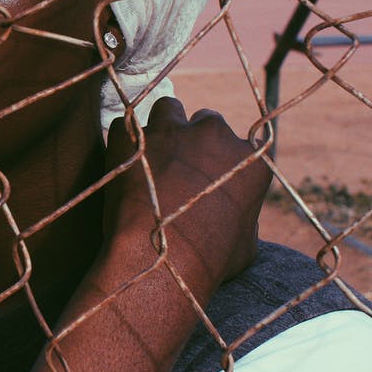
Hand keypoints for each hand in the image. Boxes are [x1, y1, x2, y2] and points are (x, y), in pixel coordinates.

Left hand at [20, 98, 268, 371]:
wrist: (159, 262)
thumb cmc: (208, 262)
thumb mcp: (245, 244)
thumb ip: (244, 215)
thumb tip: (239, 216)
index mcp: (249, 157)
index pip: (236, 142)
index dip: (219, 157)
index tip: (207, 172)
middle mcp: (213, 132)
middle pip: (204, 120)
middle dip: (192, 138)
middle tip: (176, 166)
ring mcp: (170, 129)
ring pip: (167, 108)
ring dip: (161, 126)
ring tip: (150, 153)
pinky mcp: (130, 136)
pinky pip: (125, 125)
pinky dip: (124, 141)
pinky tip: (122, 163)